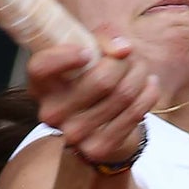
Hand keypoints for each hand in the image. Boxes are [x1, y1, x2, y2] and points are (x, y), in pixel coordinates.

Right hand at [26, 25, 160, 163]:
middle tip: (130, 56)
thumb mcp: (89, 49)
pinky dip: (148, 93)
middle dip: (125, 62)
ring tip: (140, 69)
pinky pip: (135, 113)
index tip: (88, 51)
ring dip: (140, 75)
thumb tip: (123, 49)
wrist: (100, 121)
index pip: (42, 66)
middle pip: (102, 80)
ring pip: (124, 94)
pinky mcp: (97, 148)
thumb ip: (103, 39)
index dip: (65, 56)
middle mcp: (51, 112)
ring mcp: (73, 133)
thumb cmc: (90, 75)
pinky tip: (148, 84)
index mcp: (40, 83)